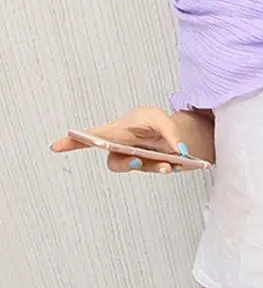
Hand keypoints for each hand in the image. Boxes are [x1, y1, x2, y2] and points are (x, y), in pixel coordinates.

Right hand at [50, 107, 185, 173]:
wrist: (170, 133)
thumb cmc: (153, 122)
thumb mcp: (160, 118)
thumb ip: (170, 132)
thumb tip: (180, 151)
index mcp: (115, 133)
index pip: (91, 138)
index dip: (73, 142)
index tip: (56, 146)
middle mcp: (121, 150)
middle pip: (116, 162)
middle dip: (126, 164)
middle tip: (137, 161)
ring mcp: (135, 161)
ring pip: (140, 168)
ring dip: (154, 167)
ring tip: (169, 166)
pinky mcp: (150, 167)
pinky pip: (155, 169)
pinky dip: (168, 167)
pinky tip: (180, 164)